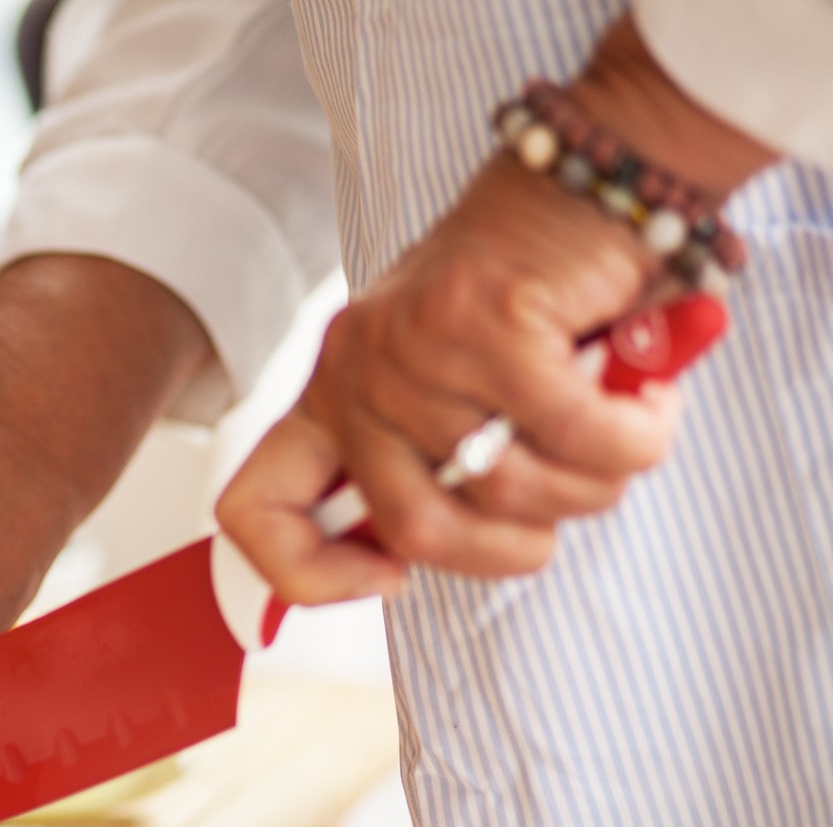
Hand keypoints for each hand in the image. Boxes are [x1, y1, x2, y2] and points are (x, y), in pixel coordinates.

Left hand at [215, 17, 774, 605]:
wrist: (590, 171)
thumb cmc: (531, 295)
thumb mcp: (455, 391)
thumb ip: (433, 467)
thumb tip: (413, 565)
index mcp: (331, 395)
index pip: (253, 512)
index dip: (307, 576)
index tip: (390, 578)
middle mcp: (357, 372)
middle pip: (416, 531)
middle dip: (512, 549)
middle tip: (565, 499)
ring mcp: (418, 348)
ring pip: (512, 491)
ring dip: (592, 485)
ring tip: (622, 434)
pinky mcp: (493, 324)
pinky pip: (580, 438)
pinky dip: (634, 438)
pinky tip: (649, 405)